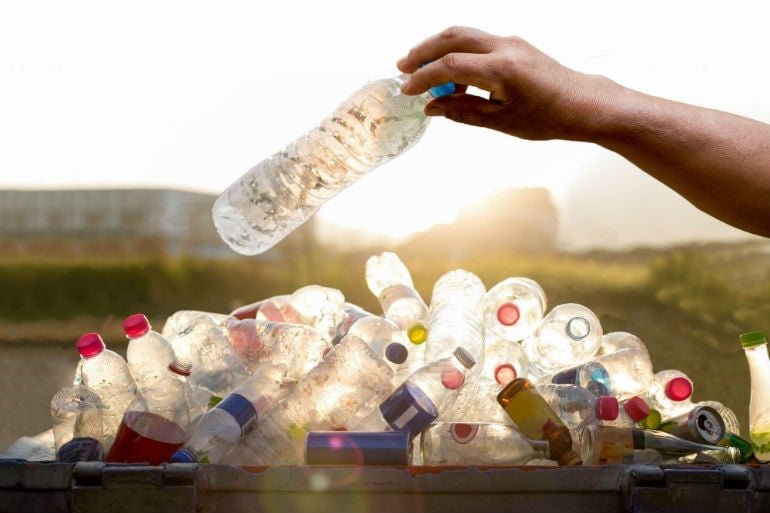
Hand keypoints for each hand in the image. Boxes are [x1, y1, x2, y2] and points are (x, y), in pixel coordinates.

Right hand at [397, 26, 612, 141]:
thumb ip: (463, 111)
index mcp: (503, 70)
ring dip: (438, 48)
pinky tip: (451, 77)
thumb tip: (433, 107)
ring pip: (464, 34)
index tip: (407, 90)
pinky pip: (477, 42)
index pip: (451, 66)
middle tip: (403, 68)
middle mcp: (505, 48)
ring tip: (420, 70)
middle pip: (453, 37)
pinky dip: (457, 53)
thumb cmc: (548, 117)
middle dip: (423, 51)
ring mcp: (510, 42)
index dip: (424, 77)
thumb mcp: (501, 122)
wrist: (582, 104)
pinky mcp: (513, 45)